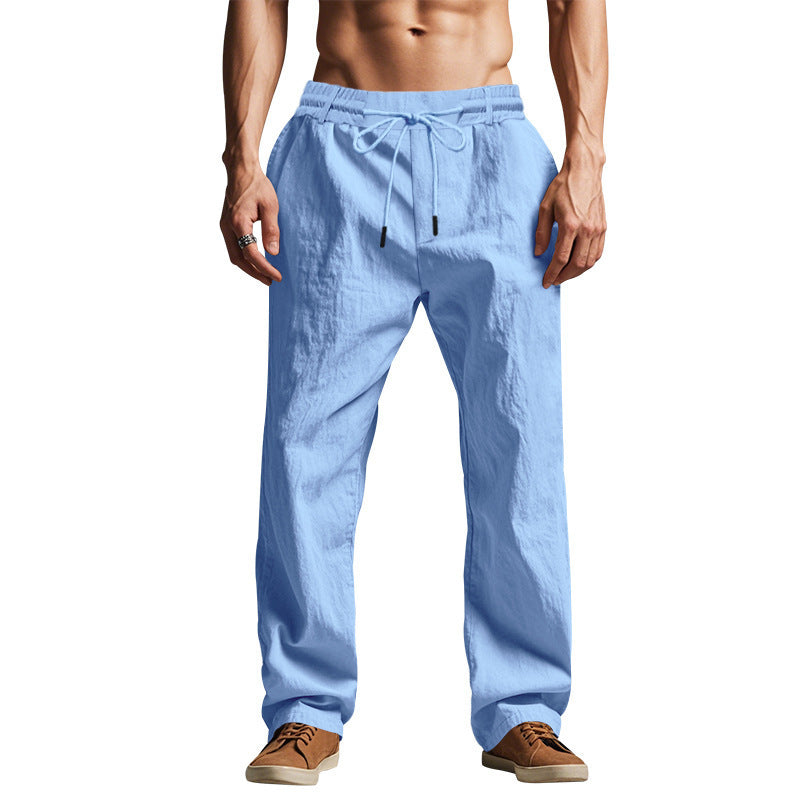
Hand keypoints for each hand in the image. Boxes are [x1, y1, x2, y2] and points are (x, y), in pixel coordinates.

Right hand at [220, 166, 281, 285]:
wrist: (241, 170)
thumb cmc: (257, 185)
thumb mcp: (270, 206)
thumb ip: (272, 229)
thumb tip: (273, 252)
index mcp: (238, 222)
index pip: (250, 253)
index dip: (264, 267)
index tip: (277, 276)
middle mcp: (227, 226)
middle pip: (238, 259)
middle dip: (255, 272)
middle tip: (271, 280)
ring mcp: (225, 226)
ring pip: (234, 255)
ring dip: (249, 267)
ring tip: (265, 275)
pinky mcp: (226, 225)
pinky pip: (233, 247)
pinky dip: (244, 258)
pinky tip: (256, 261)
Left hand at [534, 152, 605, 287]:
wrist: (584, 170)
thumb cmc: (563, 186)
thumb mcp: (545, 207)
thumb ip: (542, 233)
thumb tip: (539, 253)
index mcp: (571, 225)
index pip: (561, 259)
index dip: (552, 273)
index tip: (546, 282)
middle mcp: (587, 229)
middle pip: (576, 265)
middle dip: (564, 277)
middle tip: (554, 281)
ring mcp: (598, 229)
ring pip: (589, 262)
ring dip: (576, 273)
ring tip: (564, 275)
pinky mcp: (603, 227)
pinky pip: (598, 253)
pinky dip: (588, 263)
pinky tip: (578, 265)